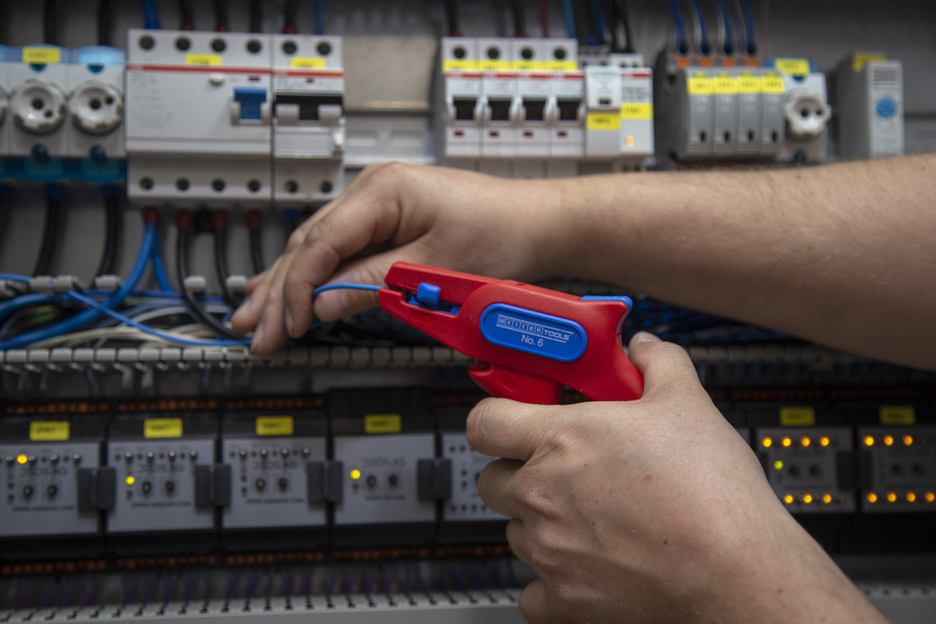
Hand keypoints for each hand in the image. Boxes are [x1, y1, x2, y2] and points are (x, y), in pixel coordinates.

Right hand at [231, 163, 571, 354]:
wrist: (538, 224)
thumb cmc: (502, 234)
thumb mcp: (433, 267)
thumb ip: (371, 284)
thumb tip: (321, 304)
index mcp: (383, 191)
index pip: (320, 244)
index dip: (297, 290)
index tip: (285, 327)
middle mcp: (373, 190)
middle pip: (309, 244)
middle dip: (278, 292)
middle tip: (253, 333)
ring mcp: (378, 203)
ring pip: (317, 247)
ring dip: (286, 284)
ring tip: (251, 316)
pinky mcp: (387, 219)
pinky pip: (339, 248)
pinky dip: (313, 275)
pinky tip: (284, 289)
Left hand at [468, 332, 886, 623]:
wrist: (738, 574)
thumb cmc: (713, 495)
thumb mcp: (689, 403)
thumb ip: (658, 364)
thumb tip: (646, 350)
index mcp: (563, 439)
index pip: (484, 421)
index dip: (496, 416)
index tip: (511, 418)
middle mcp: (543, 494)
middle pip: (492, 479)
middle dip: (519, 472)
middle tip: (560, 470)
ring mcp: (548, 551)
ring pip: (514, 532)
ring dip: (539, 525)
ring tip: (590, 519)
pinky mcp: (563, 601)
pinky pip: (531, 592)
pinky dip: (551, 584)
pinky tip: (585, 567)